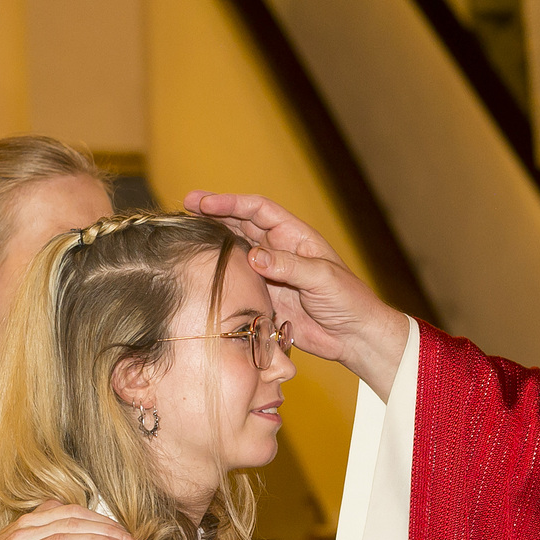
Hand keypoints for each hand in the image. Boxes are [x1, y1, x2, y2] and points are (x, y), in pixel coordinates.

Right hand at [185, 191, 409, 398]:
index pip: (258, 210)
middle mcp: (278, 250)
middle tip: (186, 205)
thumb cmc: (348, 300)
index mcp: (294, 236)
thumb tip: (253, 255)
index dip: (231, 203)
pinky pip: (236, 280)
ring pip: (234, 250)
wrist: (353, 336)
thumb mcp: (322, 278)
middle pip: (240, 223)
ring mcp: (269, 274)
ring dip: (213, 239)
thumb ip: (288, 266)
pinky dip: (218, 272)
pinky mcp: (263, 296)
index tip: (205, 202)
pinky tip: (200, 268)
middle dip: (214, 213)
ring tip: (186, 231)